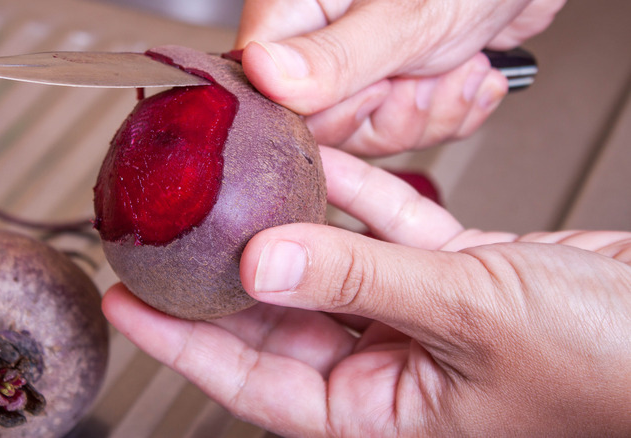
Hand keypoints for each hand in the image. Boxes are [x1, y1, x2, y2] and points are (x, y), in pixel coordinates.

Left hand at [103, 147, 630, 436]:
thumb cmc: (611, 362)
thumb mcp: (468, 314)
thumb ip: (358, 282)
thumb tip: (263, 263)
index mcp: (383, 414)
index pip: (252, 381)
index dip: (183, 342)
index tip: (129, 302)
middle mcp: (393, 371)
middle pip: (280, 320)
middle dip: (221, 277)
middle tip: (164, 238)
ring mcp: (421, 321)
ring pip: (331, 269)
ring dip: (289, 226)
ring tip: (230, 191)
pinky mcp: (454, 277)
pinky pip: (385, 233)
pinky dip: (356, 197)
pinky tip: (319, 163)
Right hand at [235, 0, 565, 154]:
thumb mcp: (404, 15)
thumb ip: (335, 56)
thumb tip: (264, 74)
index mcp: (296, 7)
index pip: (271, 90)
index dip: (329, 108)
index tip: (376, 89)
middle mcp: (317, 39)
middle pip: (321, 123)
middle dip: (389, 113)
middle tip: (422, 75)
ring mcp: (356, 64)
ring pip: (366, 131)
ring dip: (427, 112)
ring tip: (458, 65)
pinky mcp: (392, 82)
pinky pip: (403, 129)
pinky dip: (446, 113)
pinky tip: (469, 72)